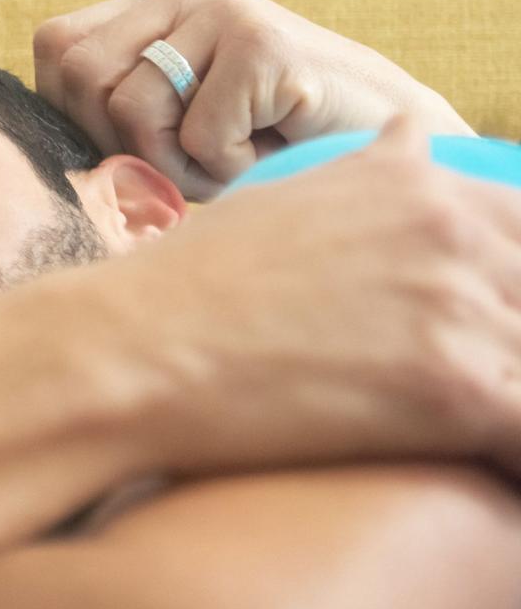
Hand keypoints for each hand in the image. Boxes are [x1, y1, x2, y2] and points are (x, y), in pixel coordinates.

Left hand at [34, 0, 472, 199]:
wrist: (378, 144)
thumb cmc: (264, 147)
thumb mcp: (170, 127)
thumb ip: (106, 120)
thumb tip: (36, 150)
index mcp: (154, 6)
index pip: (56, 49)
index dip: (75, 112)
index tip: (133, 141)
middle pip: (82, 77)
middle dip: (122, 142)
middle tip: (189, 153)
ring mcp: (226, 11)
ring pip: (132, 109)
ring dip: (178, 161)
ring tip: (233, 149)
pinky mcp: (264, 44)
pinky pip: (196, 133)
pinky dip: (226, 167)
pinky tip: (269, 145)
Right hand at [89, 115, 520, 477]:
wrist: (125, 352)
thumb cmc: (185, 286)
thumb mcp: (283, 195)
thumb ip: (371, 170)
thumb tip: (413, 134)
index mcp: (425, 187)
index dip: (513, 289)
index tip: (489, 332)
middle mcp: (456, 234)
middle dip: (512, 350)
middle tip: (472, 385)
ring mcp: (461, 309)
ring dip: (508, 402)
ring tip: (479, 438)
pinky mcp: (455, 390)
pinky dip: (512, 463)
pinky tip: (488, 475)